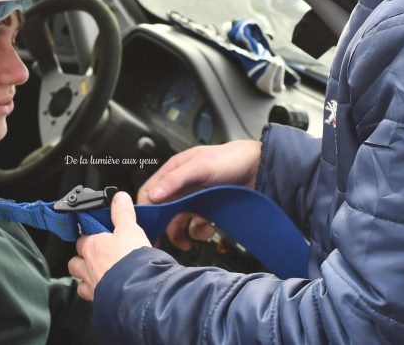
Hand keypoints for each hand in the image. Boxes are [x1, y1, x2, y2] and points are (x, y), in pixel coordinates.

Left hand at [69, 192, 149, 300]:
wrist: (137, 290)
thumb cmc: (131, 258)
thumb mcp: (130, 229)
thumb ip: (123, 213)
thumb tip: (119, 197)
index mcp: (92, 246)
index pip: (82, 238)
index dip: (89, 236)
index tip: (96, 235)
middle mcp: (87, 266)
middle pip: (75, 261)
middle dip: (82, 258)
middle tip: (96, 254)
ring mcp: (91, 285)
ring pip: (79, 280)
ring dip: (84, 276)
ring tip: (97, 273)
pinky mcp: (98, 301)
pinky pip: (89, 297)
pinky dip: (94, 293)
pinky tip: (103, 290)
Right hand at [137, 140, 260, 249]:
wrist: (260, 170)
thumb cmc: (231, 159)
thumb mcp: (201, 165)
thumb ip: (175, 179)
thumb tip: (152, 195)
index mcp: (174, 172)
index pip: (149, 192)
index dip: (144, 209)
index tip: (144, 227)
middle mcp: (181, 187)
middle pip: (161, 212)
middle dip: (160, 227)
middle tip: (157, 244)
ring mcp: (194, 200)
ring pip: (178, 222)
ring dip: (180, 235)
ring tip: (186, 244)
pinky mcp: (207, 211)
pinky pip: (196, 227)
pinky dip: (200, 232)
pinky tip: (209, 228)